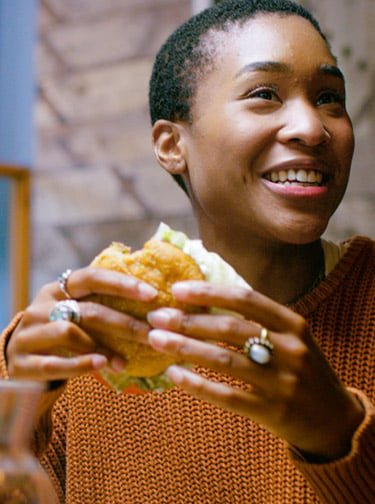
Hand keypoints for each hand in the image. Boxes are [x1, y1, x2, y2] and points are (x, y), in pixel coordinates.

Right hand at [6, 267, 156, 382]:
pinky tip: (102, 366)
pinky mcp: (22, 362)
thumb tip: (150, 307)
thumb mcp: (72, 315)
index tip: (151, 293)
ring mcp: (29, 334)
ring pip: (70, 333)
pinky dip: (81, 365)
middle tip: (152, 334)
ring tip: (125, 362)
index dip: (122, 283)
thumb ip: (99, 307)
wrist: (19, 363)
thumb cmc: (58, 336)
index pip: (91, 277)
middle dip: (125, 323)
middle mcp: (41, 307)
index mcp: (57, 290)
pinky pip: (54, 363)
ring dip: (104, 347)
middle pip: (89, 310)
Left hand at [147, 280, 363, 460]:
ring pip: (223, 361)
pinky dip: (197, 385)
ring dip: (185, 348)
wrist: (334, 419)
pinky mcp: (273, 411)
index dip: (209, 292)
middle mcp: (290, 349)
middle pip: (229, 328)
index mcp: (293, 323)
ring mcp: (283, 382)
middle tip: (156, 317)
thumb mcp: (290, 338)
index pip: (245, 299)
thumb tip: (205, 302)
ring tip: (156, 340)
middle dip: (188, 320)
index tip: (177, 290)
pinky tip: (174, 374)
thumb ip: (257, 321)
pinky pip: (227, 396)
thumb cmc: (302, 369)